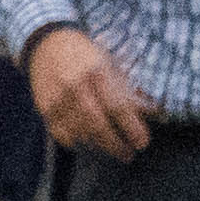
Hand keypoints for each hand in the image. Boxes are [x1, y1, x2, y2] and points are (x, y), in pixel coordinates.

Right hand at [25, 28, 150, 162]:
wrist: (47, 46)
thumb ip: (130, 88)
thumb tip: (154, 112)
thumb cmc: (86, 56)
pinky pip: (64, 136)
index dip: (131, 128)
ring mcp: (57, 100)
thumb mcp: (111, 64)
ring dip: (100, 146)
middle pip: (98, 125)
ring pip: (81, 134)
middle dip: (116, 145)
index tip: (142, 143)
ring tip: (114, 150)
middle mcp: (74, 86)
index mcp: (96, 70)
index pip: (117, 106)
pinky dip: (80, 143)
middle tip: (129, 154)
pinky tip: (92, 144)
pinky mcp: (45, 110)